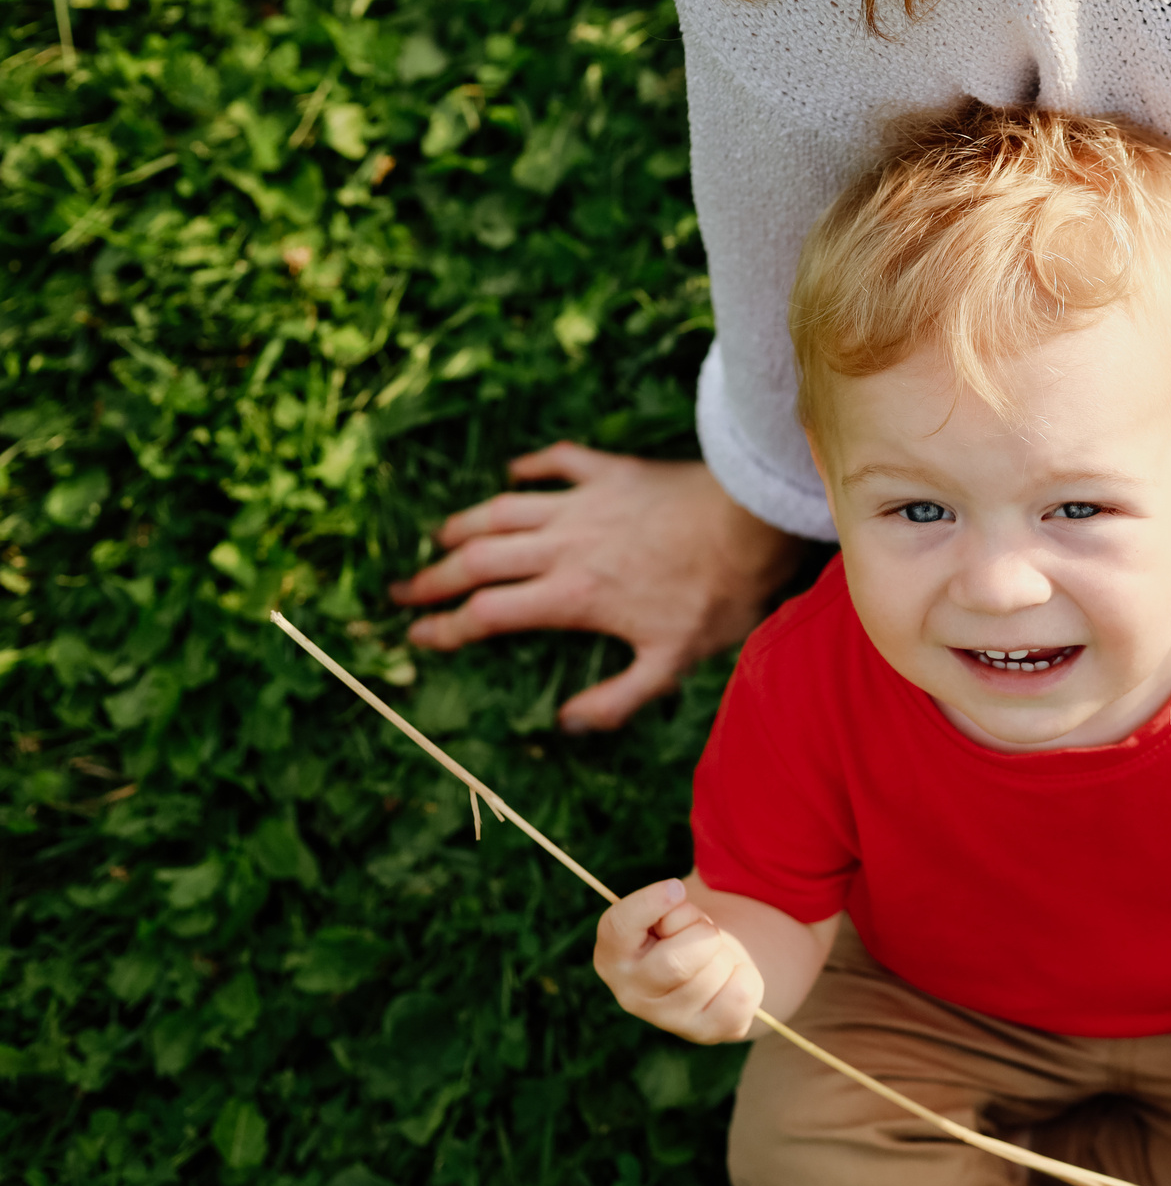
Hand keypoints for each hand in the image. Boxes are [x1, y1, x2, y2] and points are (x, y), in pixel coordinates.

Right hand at [389, 442, 802, 731]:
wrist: (754, 522)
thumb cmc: (719, 595)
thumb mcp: (672, 663)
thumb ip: (618, 698)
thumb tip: (567, 724)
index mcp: (573, 596)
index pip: (488, 615)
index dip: (445, 629)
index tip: (416, 638)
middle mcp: (564, 545)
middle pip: (479, 561)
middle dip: (433, 579)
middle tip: (402, 592)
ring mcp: (584, 503)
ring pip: (502, 509)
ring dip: (465, 524)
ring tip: (440, 538)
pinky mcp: (611, 471)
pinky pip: (557, 461)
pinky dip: (529, 467)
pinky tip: (513, 471)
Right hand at [593, 878, 765, 1042]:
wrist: (707, 969)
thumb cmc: (680, 931)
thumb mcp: (668, 912)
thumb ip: (667, 904)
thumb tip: (675, 896)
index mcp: (612, 956)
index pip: (619, 927)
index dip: (651, 903)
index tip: (677, 888)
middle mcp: (630, 994)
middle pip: (677, 962)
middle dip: (702, 934)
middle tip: (702, 932)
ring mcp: (667, 1020)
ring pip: (715, 973)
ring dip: (725, 953)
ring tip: (711, 957)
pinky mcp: (705, 1033)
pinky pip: (741, 995)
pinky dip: (746, 975)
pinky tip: (728, 978)